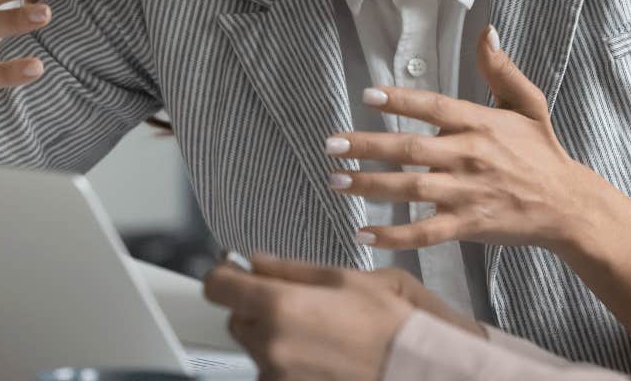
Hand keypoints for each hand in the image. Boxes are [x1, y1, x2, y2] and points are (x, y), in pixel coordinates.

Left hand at [202, 252, 482, 379]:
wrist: (413, 368)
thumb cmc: (389, 326)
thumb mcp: (344, 279)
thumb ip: (290, 269)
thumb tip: (257, 262)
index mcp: (279, 306)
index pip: (217, 286)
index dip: (226, 274)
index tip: (235, 271)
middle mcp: (270, 345)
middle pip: (236, 317)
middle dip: (256, 305)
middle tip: (294, 301)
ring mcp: (277, 374)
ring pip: (256, 346)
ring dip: (273, 335)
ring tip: (318, 332)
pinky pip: (273, 370)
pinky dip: (288, 360)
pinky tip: (321, 354)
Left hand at [325, 27, 609, 252]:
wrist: (567, 205)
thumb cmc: (543, 153)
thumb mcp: (529, 104)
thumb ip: (502, 70)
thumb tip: (487, 31)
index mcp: (481, 124)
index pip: (433, 107)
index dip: (400, 101)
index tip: (367, 95)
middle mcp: (470, 156)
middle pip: (410, 149)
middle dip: (367, 146)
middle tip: (331, 144)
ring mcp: (467, 193)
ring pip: (410, 189)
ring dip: (370, 186)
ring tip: (336, 181)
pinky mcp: (468, 225)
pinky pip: (424, 231)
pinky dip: (393, 234)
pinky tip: (363, 233)